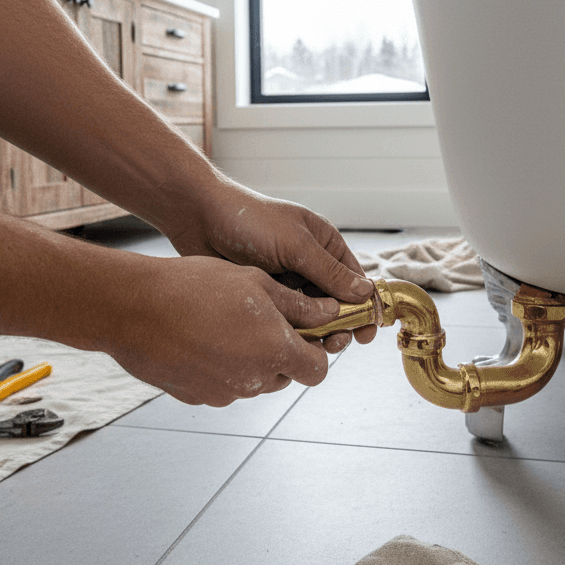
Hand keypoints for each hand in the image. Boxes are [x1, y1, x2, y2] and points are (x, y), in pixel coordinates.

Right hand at [105, 255, 345, 405]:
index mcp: (275, 352)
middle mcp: (253, 381)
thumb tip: (330, 314)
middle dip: (281, 353)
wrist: (134, 308)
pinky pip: (221, 385)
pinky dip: (220, 367)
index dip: (316, 352)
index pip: (318, 370)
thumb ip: (299, 306)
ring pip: (252, 381)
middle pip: (284, 376)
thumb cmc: (196, 287)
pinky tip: (201, 338)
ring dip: (250, 359)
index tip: (305, 333)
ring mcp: (223, 394)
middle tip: (261, 320)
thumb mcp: (256, 283)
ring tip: (226, 324)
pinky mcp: (197, 397)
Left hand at [159, 176, 377, 348]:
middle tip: (336, 344)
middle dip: (340, 325)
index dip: (364, 307)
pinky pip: (285, 318)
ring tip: (312, 346)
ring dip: (316, 332)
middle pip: (336, 303)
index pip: (355, 280)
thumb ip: (328, 272)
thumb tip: (365, 293)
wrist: (199, 218)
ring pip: (311, 315)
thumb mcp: (295, 245)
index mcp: (324, 245)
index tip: (366, 333)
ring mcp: (287, 281)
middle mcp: (310, 264)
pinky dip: (291, 331)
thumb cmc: (249, 221)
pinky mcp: (266, 295)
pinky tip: (288, 342)